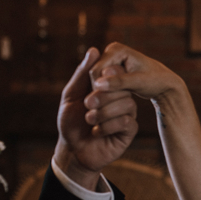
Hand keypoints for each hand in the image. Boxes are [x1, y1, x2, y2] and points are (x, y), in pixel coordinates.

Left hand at [54, 47, 137, 190]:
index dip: (107, 75)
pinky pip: (126, 121)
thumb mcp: (71, 94)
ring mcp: (127, 114)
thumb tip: (94, 49)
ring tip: (89, 119)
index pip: (117, 72)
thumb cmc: (71, 121)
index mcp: (109, 87)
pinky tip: (96, 131)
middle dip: (103, 95)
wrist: (73, 150)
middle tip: (87, 104)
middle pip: (123, 87)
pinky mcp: (129, 131)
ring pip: (127, 104)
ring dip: (104, 111)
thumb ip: (82, 73)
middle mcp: (121, 98)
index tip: (93, 84)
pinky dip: (108, 126)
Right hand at [90, 42, 183, 101]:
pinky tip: (113, 103)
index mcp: (116, 49)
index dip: (100, 88)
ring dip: (103, 93)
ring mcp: (111, 60)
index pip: (97, 71)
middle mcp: (111, 51)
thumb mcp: (139, 82)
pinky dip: (107, 92)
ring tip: (112, 105)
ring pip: (97, 79)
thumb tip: (99, 84)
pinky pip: (103, 82)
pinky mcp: (112, 69)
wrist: (165, 83)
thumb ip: (119, 82)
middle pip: (95, 74)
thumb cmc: (155, 81)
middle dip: (101, 90)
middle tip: (108, 106)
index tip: (108, 103)